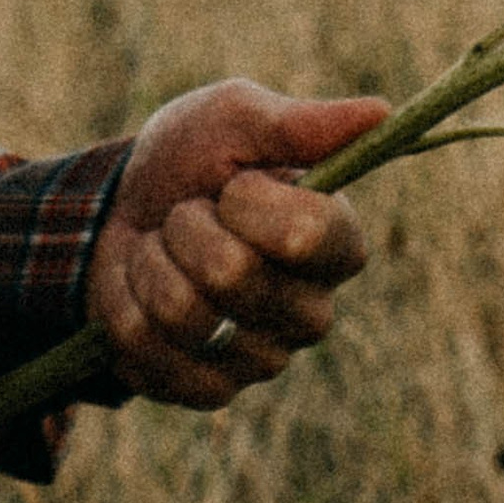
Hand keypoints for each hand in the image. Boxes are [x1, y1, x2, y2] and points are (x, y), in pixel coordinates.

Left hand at [84, 79, 385, 407]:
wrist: (120, 207)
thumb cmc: (193, 157)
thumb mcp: (237, 118)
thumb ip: (303, 124)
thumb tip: (383, 112)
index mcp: (334, 242)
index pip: (308, 234)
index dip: (250, 202)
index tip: (233, 183)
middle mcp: (311, 311)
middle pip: (233, 275)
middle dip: (186, 226)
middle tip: (189, 213)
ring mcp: (261, 359)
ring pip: (185, 313)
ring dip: (152, 261)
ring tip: (164, 248)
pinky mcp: (209, 391)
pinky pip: (152, 354)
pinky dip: (127, 306)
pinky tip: (144, 292)